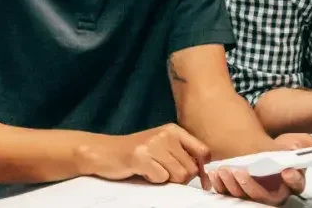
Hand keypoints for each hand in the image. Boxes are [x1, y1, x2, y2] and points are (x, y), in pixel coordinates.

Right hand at [78, 123, 210, 184]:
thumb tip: (206, 175)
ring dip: (166, 179)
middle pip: (191, 168)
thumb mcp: (163, 146)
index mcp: (175, 130)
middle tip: (164, 172)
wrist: (105, 152)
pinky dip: (153, 180)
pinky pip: (161, 178)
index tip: (196, 177)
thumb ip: (184, 155)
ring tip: (153, 169)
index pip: (204, 151)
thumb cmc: (138, 153)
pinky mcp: (141, 157)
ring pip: (179, 175)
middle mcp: (166, 134)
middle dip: (180, 177)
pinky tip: (143, 171)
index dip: (202, 168)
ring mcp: (154, 144)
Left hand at [206, 133, 311, 204]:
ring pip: (246, 198)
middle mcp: (275, 192)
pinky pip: (229, 195)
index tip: (286, 170)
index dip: (292, 179)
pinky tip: (217, 173)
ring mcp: (256, 194)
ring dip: (234, 186)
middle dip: (252, 187)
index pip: (296, 185)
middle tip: (241, 172)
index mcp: (291, 181)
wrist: (257, 146)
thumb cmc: (279, 146)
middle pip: (266, 198)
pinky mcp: (239, 193)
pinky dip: (221, 186)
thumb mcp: (298, 141)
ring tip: (226, 170)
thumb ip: (311, 147)